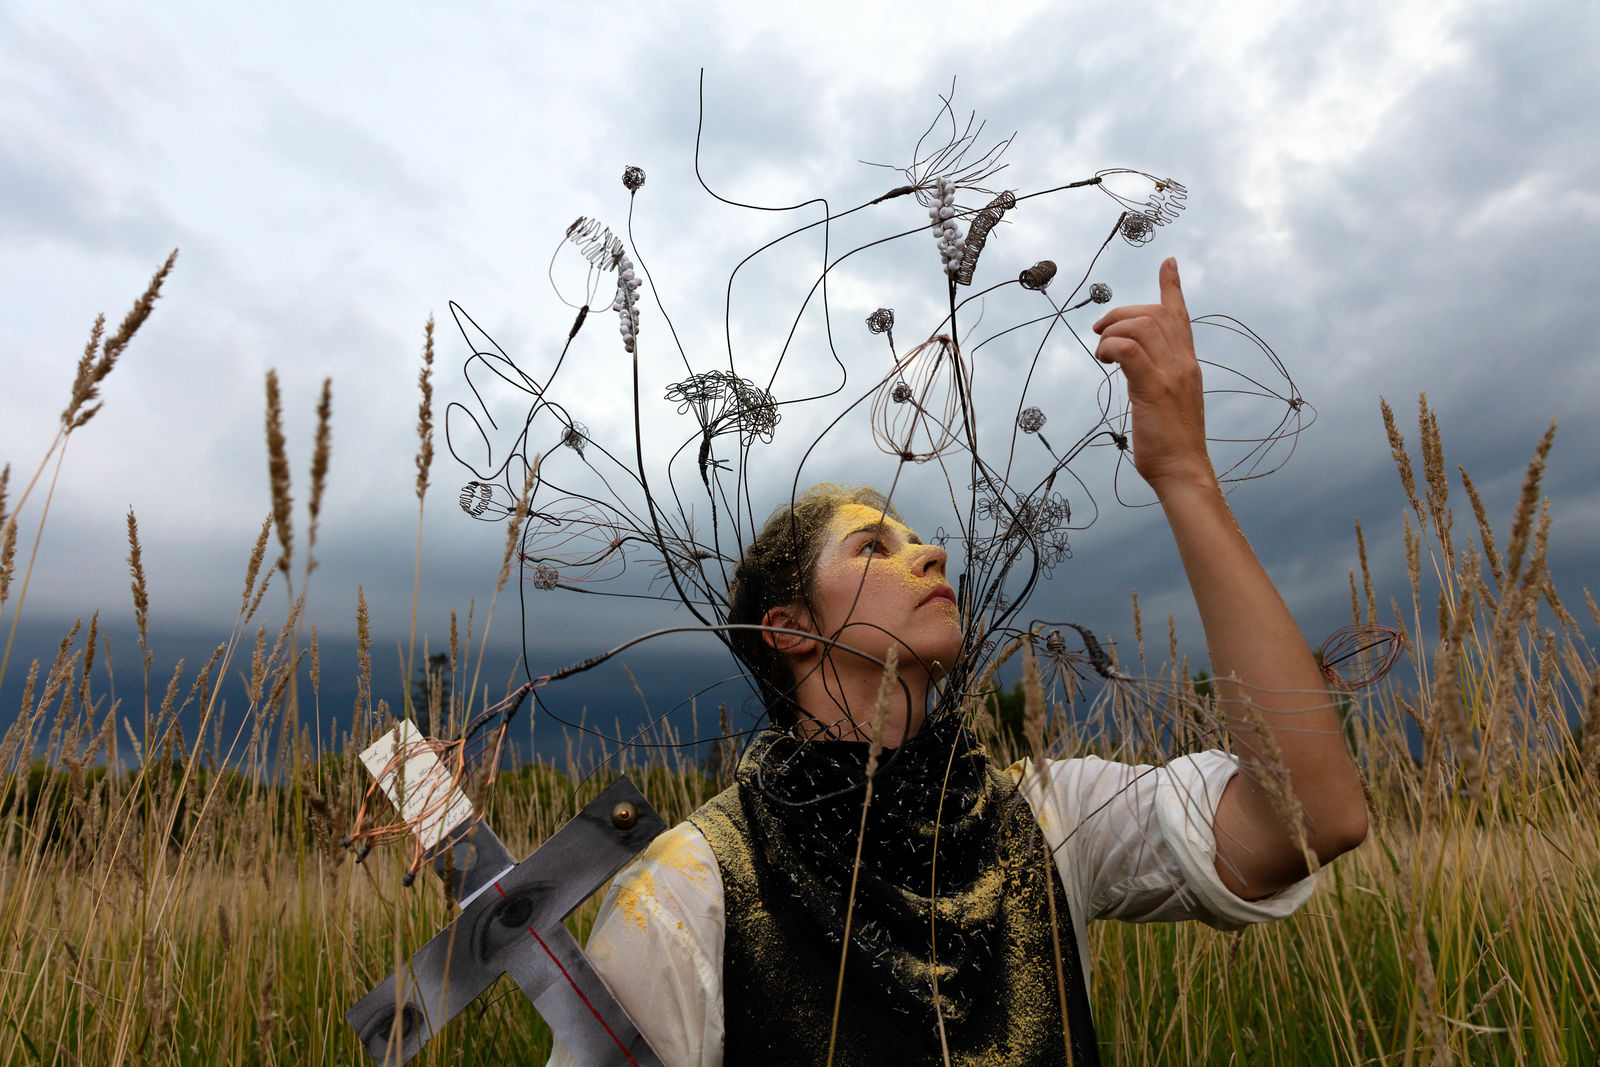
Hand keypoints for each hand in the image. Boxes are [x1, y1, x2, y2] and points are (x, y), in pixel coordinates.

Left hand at [1091, 257, 1214, 496]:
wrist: (1183, 470)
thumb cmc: (1171, 442)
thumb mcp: (1167, 400)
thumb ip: (1155, 376)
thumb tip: (1132, 363)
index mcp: (1188, 364)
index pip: (1181, 317)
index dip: (1172, 288)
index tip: (1168, 262)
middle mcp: (1184, 363)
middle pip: (1154, 314)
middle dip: (1121, 313)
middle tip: (1100, 331)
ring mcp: (1172, 374)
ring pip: (1141, 326)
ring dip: (1113, 330)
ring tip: (1100, 351)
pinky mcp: (1154, 388)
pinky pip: (1129, 349)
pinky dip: (1111, 347)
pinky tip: (1103, 360)